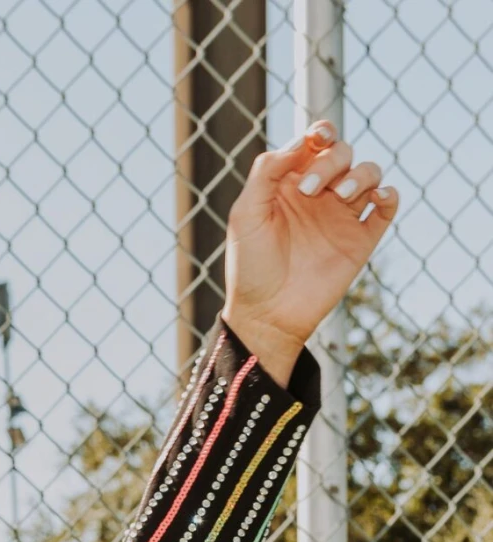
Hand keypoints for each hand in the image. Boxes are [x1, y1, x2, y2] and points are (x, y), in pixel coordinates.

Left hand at [223, 123, 398, 383]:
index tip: (319, 138)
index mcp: (291, 184)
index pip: (316, 144)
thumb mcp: (246, 214)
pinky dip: (390, 195)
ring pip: (369, 174)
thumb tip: (303, 141)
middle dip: (332, 161)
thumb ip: (267, 171)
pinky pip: (387, 207)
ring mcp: (342, 217)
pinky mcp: (360, 241)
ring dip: (361, 176)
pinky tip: (378, 198)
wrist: (267, 316)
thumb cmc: (250, 267)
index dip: (322, 132)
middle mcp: (320, 196)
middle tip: (310, 192)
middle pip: (343, 154)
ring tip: (341, 198)